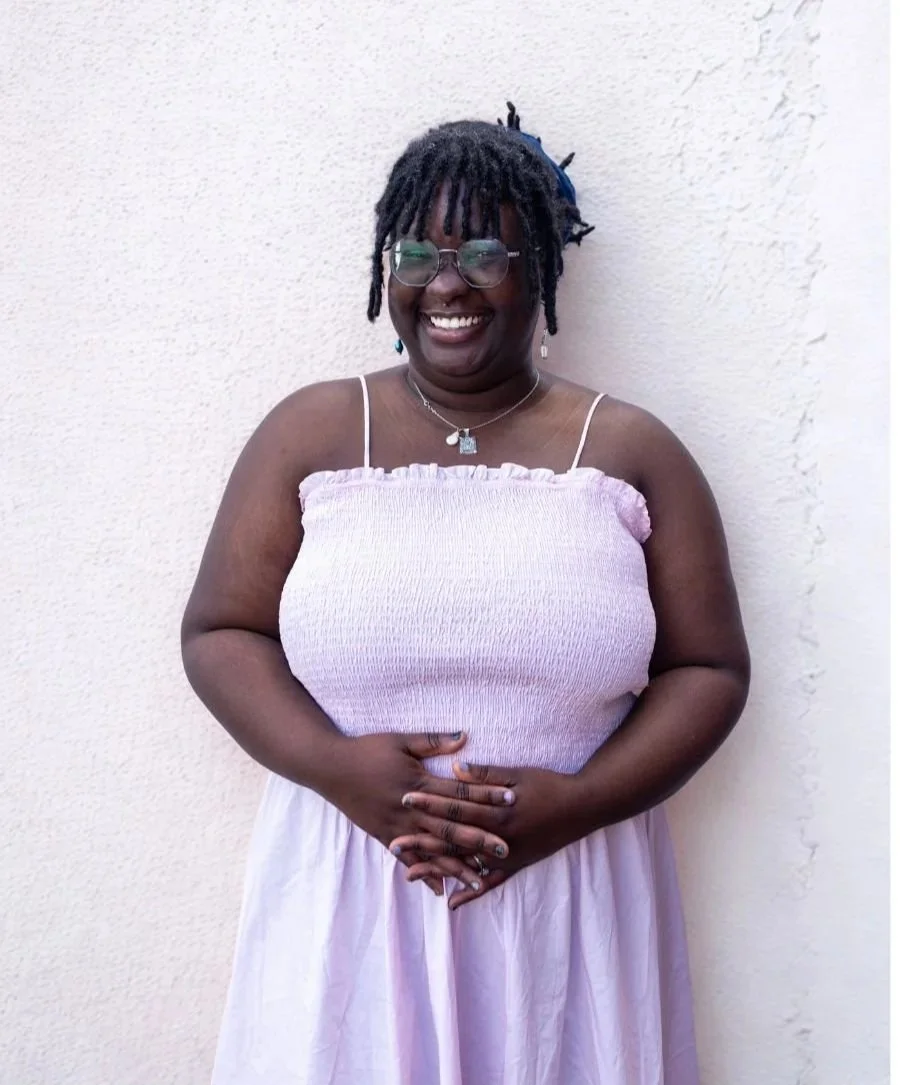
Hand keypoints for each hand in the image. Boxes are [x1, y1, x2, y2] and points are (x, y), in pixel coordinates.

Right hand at [323, 732, 513, 896]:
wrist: (330, 768)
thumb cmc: (366, 750)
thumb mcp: (400, 740)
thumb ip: (434, 742)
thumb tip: (465, 737)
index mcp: (418, 783)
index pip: (459, 791)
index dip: (487, 794)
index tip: (511, 799)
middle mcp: (410, 809)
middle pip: (451, 826)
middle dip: (479, 839)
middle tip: (506, 849)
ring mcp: (396, 826)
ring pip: (432, 849)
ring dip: (456, 865)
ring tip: (480, 881)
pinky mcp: (384, 836)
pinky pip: (408, 859)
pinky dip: (424, 873)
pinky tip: (439, 888)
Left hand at [390, 759, 586, 909]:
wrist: (583, 807)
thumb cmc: (550, 785)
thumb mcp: (518, 774)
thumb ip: (486, 775)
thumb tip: (455, 768)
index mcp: (497, 810)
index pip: (455, 806)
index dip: (429, 802)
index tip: (404, 799)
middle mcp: (499, 837)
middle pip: (453, 839)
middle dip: (422, 840)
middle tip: (393, 843)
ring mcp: (508, 855)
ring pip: (466, 864)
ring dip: (438, 868)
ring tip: (409, 874)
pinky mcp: (517, 865)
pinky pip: (491, 882)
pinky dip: (471, 891)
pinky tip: (452, 901)